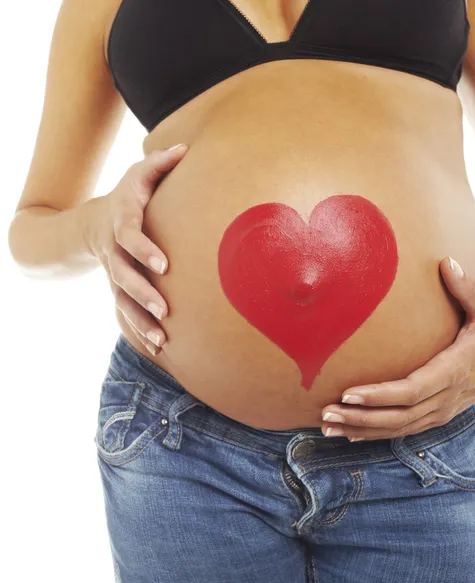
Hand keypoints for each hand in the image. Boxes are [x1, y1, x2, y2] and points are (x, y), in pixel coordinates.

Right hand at [88, 143, 188, 354]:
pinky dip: (139, 328)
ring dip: (140, 320)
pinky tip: (159, 347)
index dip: (144, 248)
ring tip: (161, 339)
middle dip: (142, 293)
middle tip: (165, 310)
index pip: (130, 235)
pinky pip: (125, 311)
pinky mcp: (118, 288)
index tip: (164, 264)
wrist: (94, 222)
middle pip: (123, 274)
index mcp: (122, 220)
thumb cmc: (128, 195)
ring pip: (122, 300)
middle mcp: (114, 249)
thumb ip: (160, 162)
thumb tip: (185, 148)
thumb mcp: (139, 173)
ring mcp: (114, 271)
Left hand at [321, 256, 474, 440]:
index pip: (411, 390)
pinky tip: (350, 434)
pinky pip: (403, 430)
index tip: (348, 393)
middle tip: (325, 413)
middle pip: (398, 416)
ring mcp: (442, 411)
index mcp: (454, 371)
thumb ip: (466, 287)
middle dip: (361, 417)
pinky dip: (375, 434)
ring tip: (327, 426)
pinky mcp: (437, 415)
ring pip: (398, 428)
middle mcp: (446, 397)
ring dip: (362, 429)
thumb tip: (446, 261)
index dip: (379, 396)